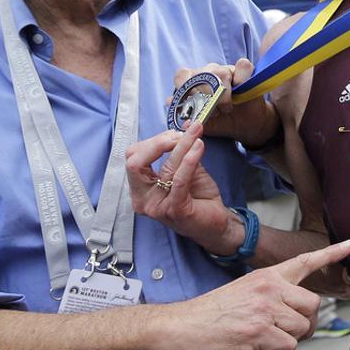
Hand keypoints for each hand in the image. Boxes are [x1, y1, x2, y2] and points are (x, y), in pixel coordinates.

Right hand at [126, 123, 238, 254]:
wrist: (216, 224)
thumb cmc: (199, 198)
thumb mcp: (187, 169)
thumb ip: (182, 150)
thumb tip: (186, 125)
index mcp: (140, 188)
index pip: (133, 158)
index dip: (152, 142)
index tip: (174, 134)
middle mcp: (142, 199)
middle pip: (135, 161)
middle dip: (158, 142)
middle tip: (180, 135)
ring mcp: (156, 206)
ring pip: (164, 167)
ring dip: (182, 145)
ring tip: (197, 133)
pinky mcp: (174, 209)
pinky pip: (179, 179)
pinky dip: (189, 160)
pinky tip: (199, 147)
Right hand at [169, 240, 349, 349]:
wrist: (185, 325)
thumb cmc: (212, 312)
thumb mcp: (244, 289)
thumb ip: (273, 295)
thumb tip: (296, 312)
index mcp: (267, 275)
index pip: (304, 261)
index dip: (330, 253)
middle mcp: (270, 288)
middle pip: (312, 305)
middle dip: (304, 322)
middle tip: (284, 329)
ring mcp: (266, 309)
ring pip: (303, 328)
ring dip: (288, 339)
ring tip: (264, 337)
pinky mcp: (260, 331)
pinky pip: (289, 345)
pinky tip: (259, 346)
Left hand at [172, 60, 277, 144]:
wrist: (245, 125)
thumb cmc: (221, 121)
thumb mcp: (202, 122)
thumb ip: (187, 115)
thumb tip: (168, 102)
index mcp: (194, 82)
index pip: (182, 74)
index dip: (183, 85)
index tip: (188, 101)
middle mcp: (209, 73)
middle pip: (202, 74)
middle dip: (206, 96)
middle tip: (211, 112)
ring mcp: (227, 70)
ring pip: (222, 72)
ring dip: (224, 94)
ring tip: (225, 109)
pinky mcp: (244, 72)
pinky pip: (243, 66)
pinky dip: (242, 78)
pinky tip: (240, 92)